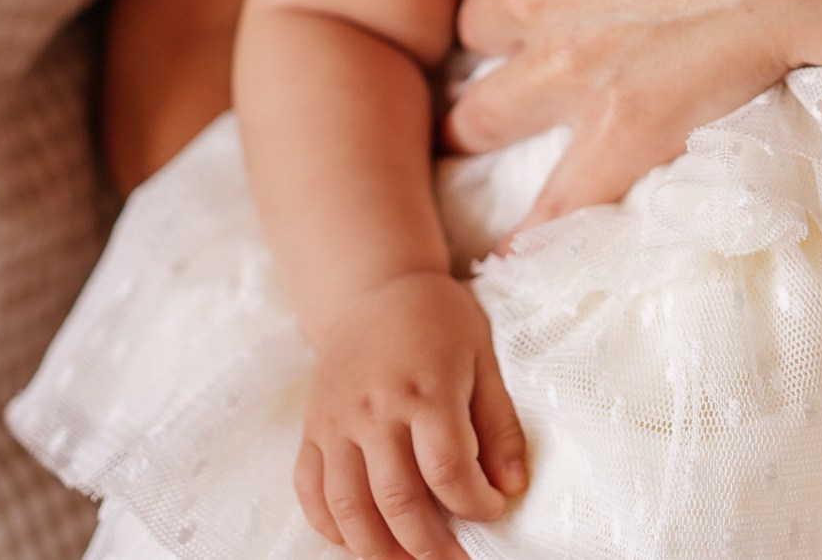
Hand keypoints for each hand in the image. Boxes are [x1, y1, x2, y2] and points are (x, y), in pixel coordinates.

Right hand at [296, 272, 527, 558]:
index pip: (448, 469)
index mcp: (425, 390)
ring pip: (347, 506)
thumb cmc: (439, 321)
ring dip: (377, 549)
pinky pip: (310, 491)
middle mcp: (374, 409)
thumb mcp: (484, 360)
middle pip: (396, 499)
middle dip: (428, 544)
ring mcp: (336, 422)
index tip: (494, 509)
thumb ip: (498, 426)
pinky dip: (330, 527)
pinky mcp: (312, 429)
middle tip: (453, 558)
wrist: (376, 288)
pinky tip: (360, 541)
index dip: (475, 504)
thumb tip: (511, 486)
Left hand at [448, 0, 821, 232]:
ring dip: (487, 116)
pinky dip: (525, 240)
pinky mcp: (619, 135)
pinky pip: (552, 206)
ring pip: (486, 110)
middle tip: (553, 21)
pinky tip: (508, 264)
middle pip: (478, 21)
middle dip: (502, 23)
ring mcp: (568, 74)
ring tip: (499, 124)